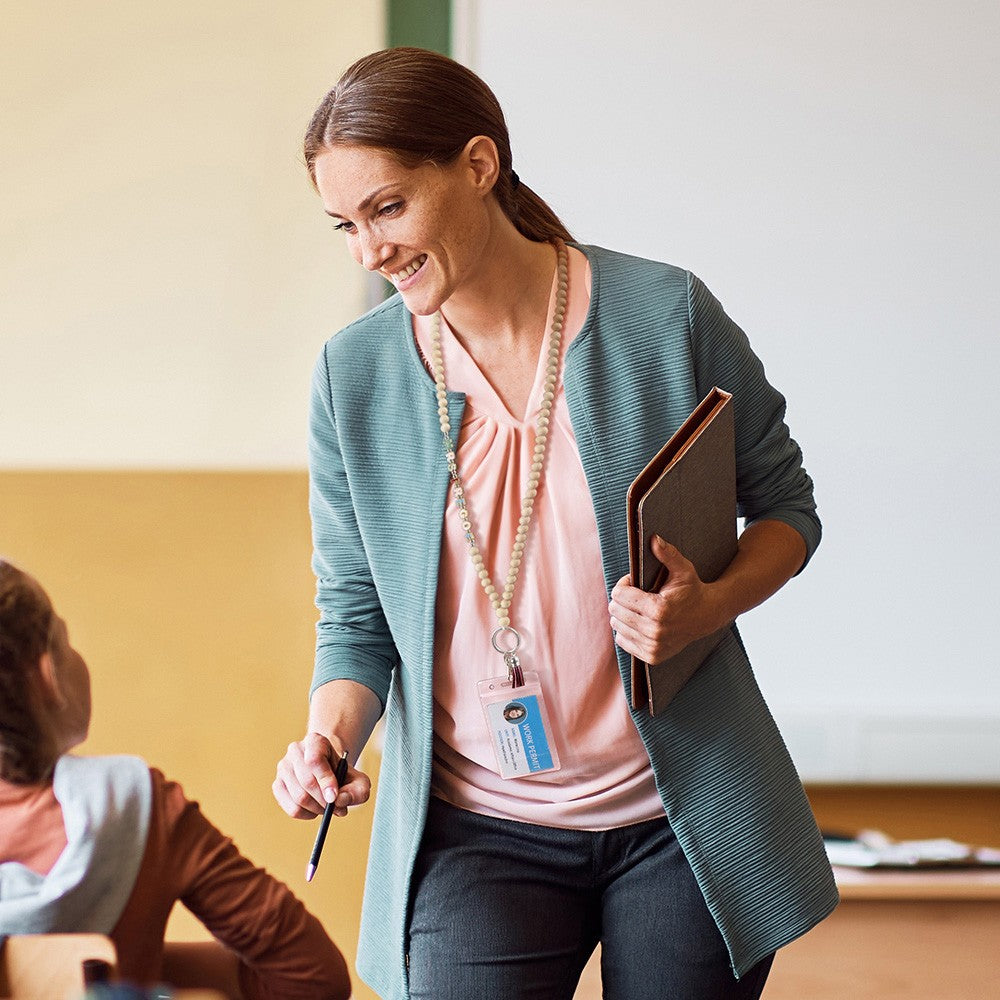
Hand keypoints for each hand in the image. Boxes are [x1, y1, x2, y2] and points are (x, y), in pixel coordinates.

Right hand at [272, 731, 370, 819]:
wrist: (329, 771)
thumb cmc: (343, 775)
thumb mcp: (359, 780)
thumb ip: (357, 791)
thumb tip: (339, 800)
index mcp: (315, 741)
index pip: (314, 759)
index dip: (325, 780)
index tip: (334, 797)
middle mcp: (296, 750)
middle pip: (307, 782)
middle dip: (324, 801)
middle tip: (338, 808)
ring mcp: (284, 767)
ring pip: (299, 797)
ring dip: (317, 809)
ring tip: (329, 808)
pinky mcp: (278, 785)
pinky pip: (291, 808)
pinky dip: (306, 814)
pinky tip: (315, 810)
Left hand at [608, 535, 724, 664]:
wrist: (707, 616)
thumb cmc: (692, 590)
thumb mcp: (683, 569)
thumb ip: (667, 554)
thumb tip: (653, 538)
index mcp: (659, 610)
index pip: (619, 595)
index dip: (624, 584)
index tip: (634, 582)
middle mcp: (654, 631)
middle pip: (615, 611)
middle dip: (622, 599)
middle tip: (636, 594)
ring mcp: (653, 646)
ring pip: (617, 626)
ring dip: (623, 615)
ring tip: (639, 608)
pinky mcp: (652, 656)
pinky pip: (623, 641)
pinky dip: (627, 630)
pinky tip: (640, 622)